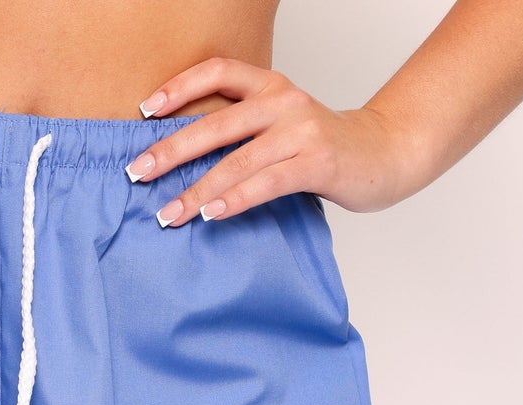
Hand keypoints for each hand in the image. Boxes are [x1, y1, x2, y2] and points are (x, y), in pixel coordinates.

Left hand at [127, 60, 422, 226]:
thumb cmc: (325, 147)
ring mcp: (301, 131)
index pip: (217, 71)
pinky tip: (211, 215)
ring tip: (168, 213)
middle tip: (138, 172)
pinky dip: (235, 200)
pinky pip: (266, 183)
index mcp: (271, 84)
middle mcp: (283, 101)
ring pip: (236, 160)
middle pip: (216, 123)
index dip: (178, 88)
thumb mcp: (283, 125)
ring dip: (196, 190)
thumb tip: (187, 156)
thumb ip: (246, 131)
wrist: (384, 154)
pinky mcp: (317, 162)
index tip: (145, 111)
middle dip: (170, 150)